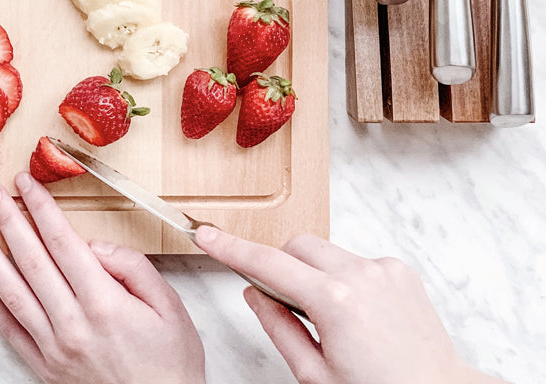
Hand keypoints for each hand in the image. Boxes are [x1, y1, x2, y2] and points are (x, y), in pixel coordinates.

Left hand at [0, 174, 205, 383]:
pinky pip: (10, 330)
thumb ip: (131, 266)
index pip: (63, 242)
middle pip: (31, 260)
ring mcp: (53, 348)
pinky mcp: (44, 367)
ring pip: (12, 293)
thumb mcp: (168, 304)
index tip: (26, 183)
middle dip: (8, 221)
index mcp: (103, 301)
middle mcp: (72, 323)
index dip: (41, 208)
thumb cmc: (171, 359)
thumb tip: (93, 246)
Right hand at [194, 226, 504, 383]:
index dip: (231, 249)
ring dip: (315, 273)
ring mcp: (383, 267)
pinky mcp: (399, 269)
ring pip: (326, 252)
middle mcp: (360, 273)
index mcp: (334, 302)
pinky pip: (355, 260)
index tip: (207, 235)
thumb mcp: (316, 376)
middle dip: (282, 267)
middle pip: (297, 247)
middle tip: (287, 306)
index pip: (268, 264)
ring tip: (332, 320)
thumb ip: (278, 328)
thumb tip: (254, 293)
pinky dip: (345, 278)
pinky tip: (359, 314)